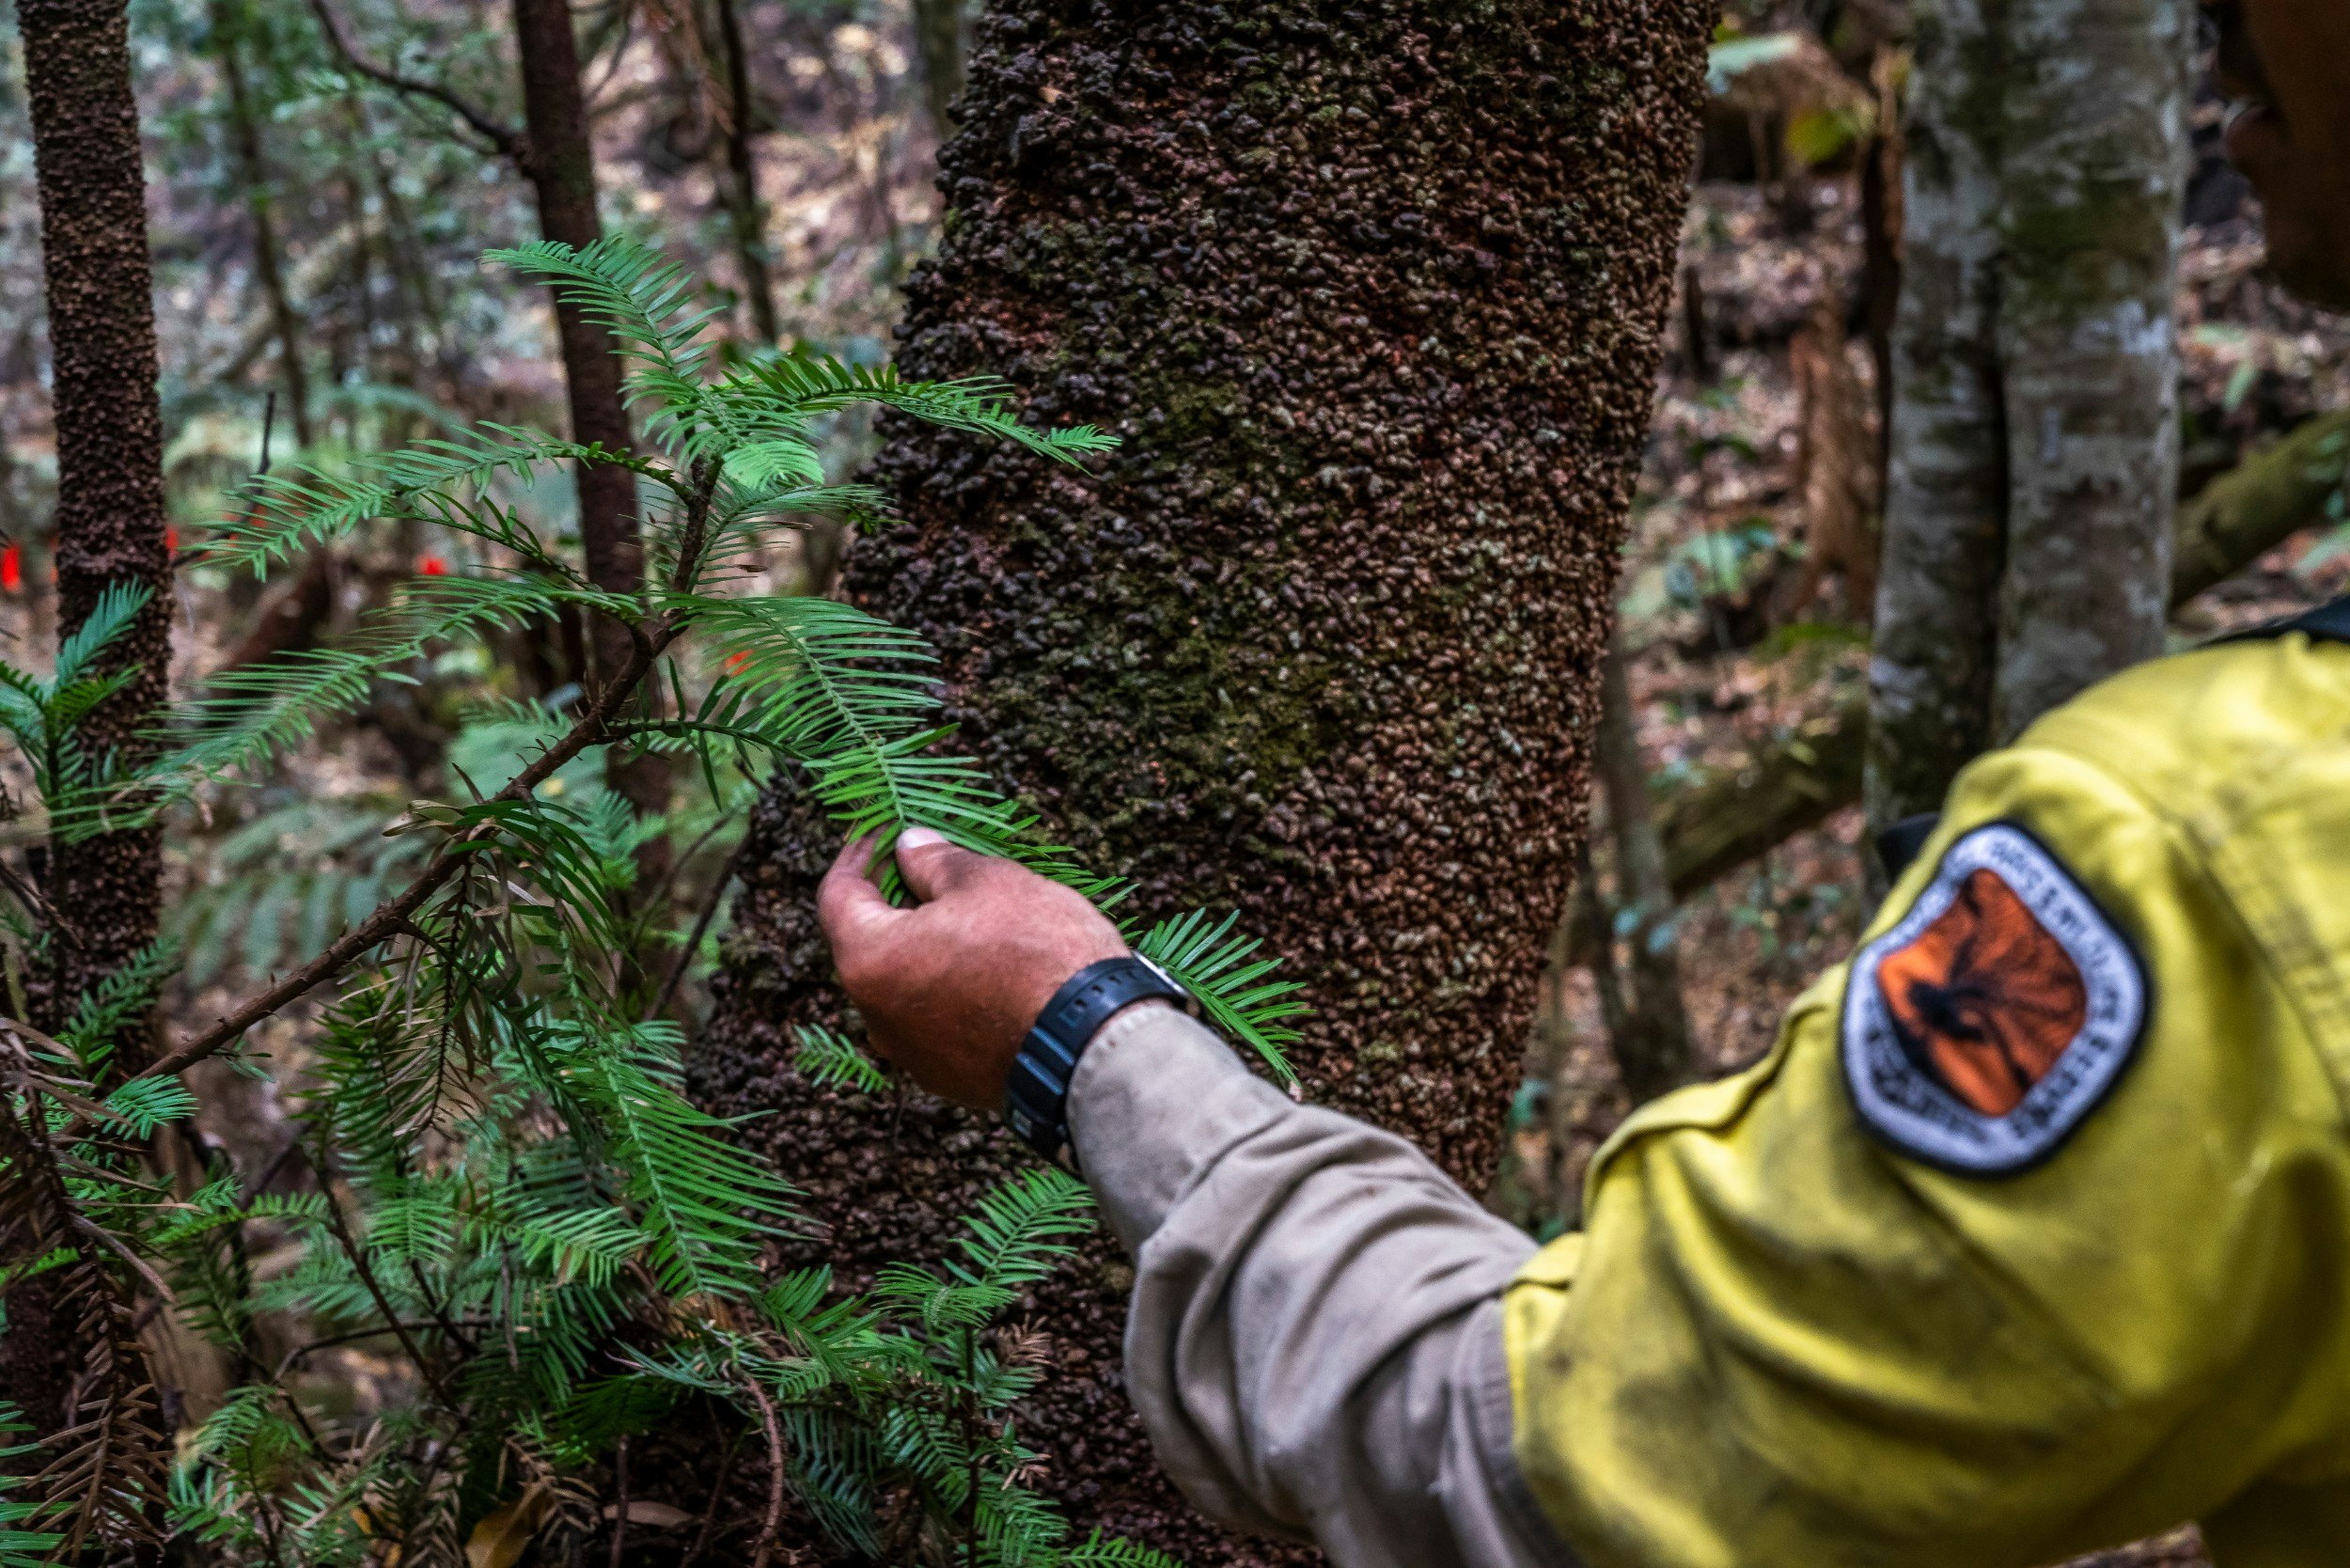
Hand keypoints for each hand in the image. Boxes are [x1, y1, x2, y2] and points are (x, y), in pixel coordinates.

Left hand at [818, 827, 1128, 1108]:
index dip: (860, 855)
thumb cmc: (1037, 952)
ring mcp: (913, 1054)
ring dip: (925, 948)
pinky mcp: (951, 1078)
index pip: (838, 895)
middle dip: (894, 901)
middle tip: (929, 867)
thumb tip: (908, 847)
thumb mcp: (987, 882)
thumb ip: (935, 861)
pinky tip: (990, 968)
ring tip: (970, 917)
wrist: (1095, 1044)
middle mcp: (877, 1016)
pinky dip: (950, 989)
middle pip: (868, 944)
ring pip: (903, 986)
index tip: (883, 832)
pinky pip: (936, 1021)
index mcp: (870, 960)